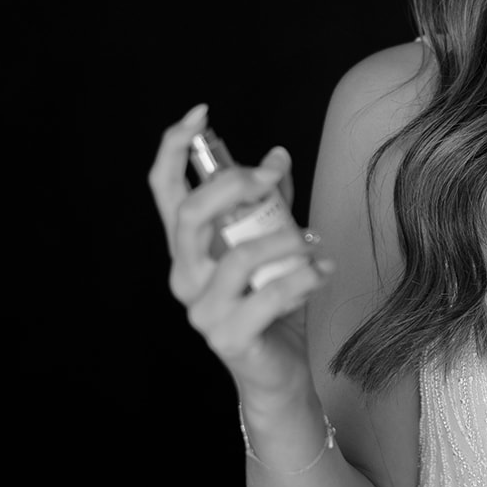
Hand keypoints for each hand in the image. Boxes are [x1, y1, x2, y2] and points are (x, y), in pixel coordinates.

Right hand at [147, 104, 333, 406]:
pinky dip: (303, 278)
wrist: (279, 375)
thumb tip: (276, 155)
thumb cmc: (272, 306)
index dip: (174, 146)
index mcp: (188, 248)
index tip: (200, 112)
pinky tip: (323, 272)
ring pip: (237, 255)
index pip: (164, 189)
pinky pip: (268, 296)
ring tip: (315, 243)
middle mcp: (185, 275)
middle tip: (272, 176)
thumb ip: (268, 204)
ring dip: (284, 239)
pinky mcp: (228, 337)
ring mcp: (202, 309)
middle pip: (192, 213)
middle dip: (235, 183)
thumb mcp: (271, 247)